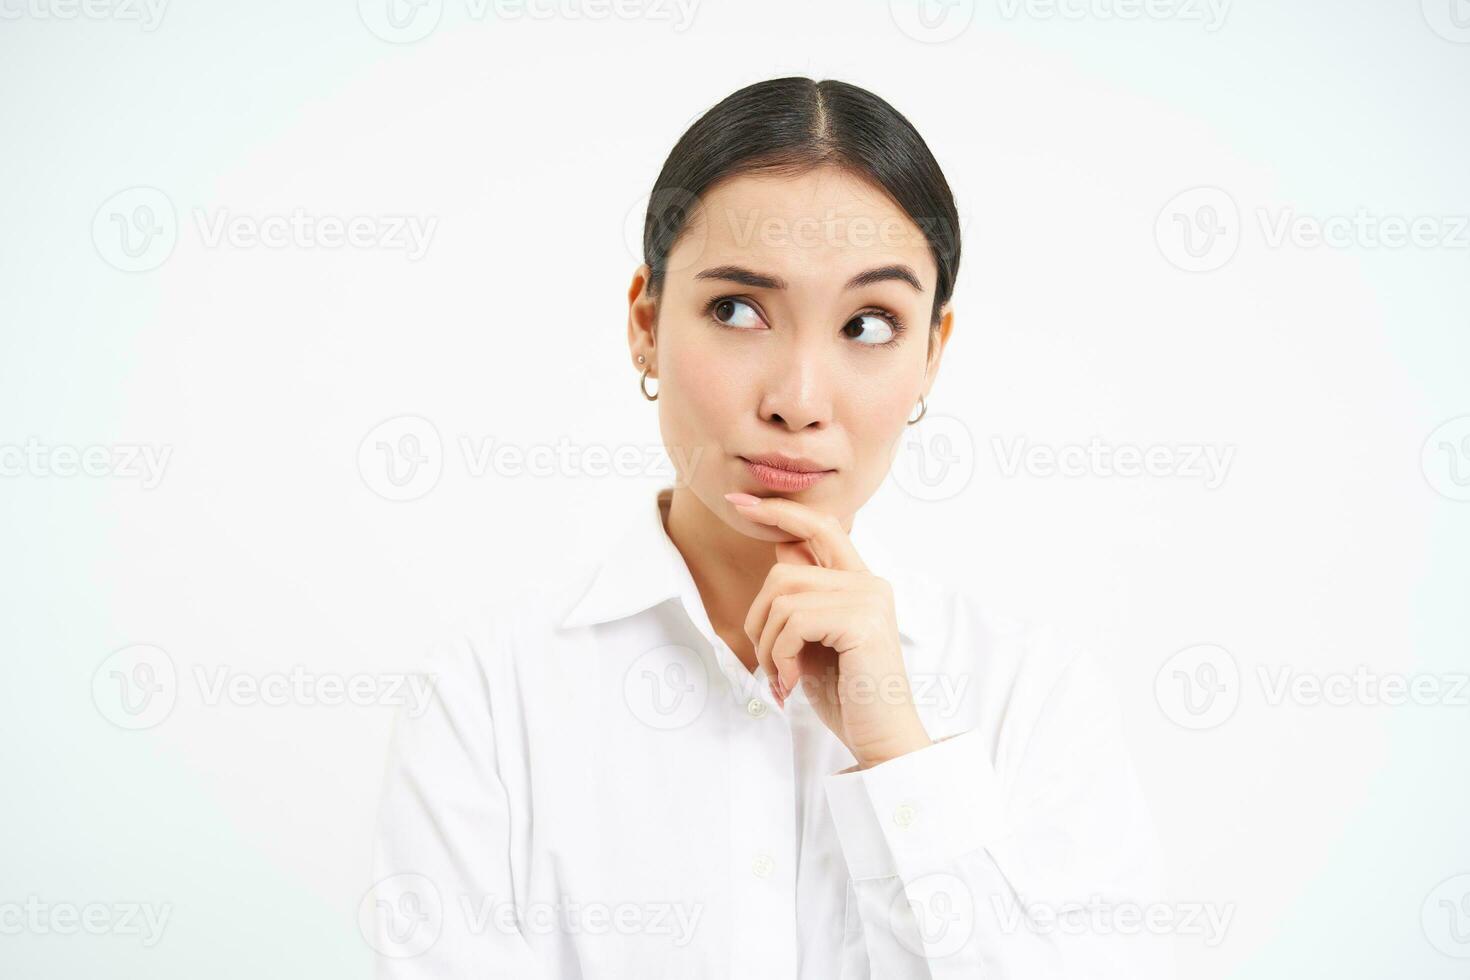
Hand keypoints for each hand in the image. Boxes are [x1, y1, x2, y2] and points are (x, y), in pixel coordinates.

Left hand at [725, 492, 931, 769]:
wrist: (879, 739)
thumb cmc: (847, 695)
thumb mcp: (813, 638)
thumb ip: (804, 594)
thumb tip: (780, 545)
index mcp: (860, 582)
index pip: (820, 525)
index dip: (779, 510)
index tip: (739, 502)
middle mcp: (869, 582)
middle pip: (784, 569)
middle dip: (759, 616)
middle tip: (767, 660)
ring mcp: (869, 599)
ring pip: (783, 596)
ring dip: (767, 642)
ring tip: (780, 675)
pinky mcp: (862, 621)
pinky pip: (793, 620)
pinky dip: (778, 653)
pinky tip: (790, 680)